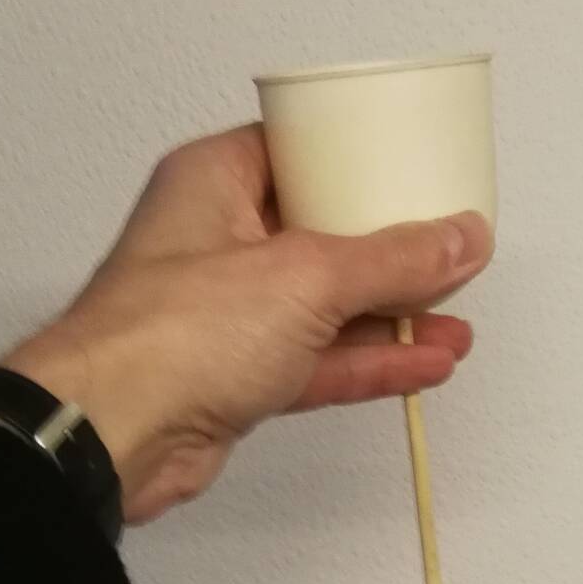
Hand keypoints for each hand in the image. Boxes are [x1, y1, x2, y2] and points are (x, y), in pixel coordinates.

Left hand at [4, 125, 491, 522]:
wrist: (114, 432)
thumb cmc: (188, 327)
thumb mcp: (309, 276)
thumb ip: (395, 260)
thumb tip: (468, 238)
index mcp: (216, 181)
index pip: (300, 151)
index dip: (362, 158)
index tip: (421, 168)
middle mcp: (219, 239)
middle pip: (323, 233)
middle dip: (392, 251)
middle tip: (455, 254)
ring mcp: (228, 314)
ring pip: (326, 307)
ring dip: (391, 317)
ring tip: (459, 325)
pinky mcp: (238, 378)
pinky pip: (317, 360)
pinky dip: (370, 362)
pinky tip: (428, 364)